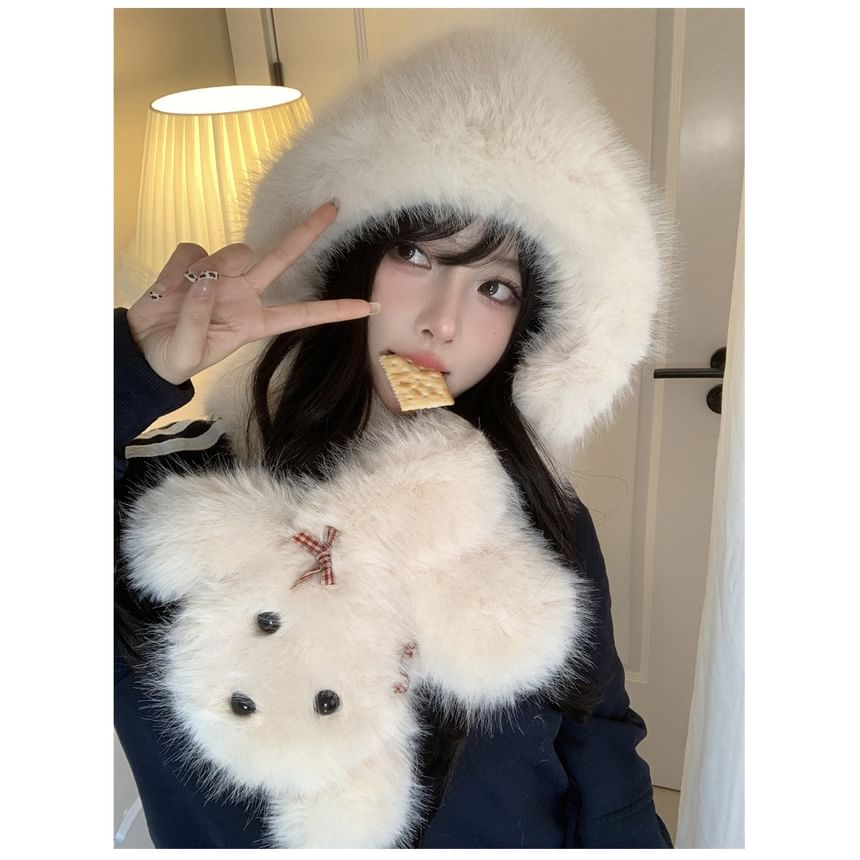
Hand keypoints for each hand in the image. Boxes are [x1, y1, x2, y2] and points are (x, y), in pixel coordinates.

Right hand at [126, 203, 375, 384]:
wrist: (141, 348)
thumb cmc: (173, 357)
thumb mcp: (188, 352)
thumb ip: (198, 318)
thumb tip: (208, 280)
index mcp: (254, 322)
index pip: (302, 315)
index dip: (334, 311)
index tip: (368, 307)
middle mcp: (244, 295)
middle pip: (282, 259)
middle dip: (306, 233)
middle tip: (333, 207)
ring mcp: (220, 276)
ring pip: (232, 251)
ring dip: (210, 268)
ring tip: (182, 296)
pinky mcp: (193, 263)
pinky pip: (192, 250)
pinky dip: (178, 268)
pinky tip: (166, 287)